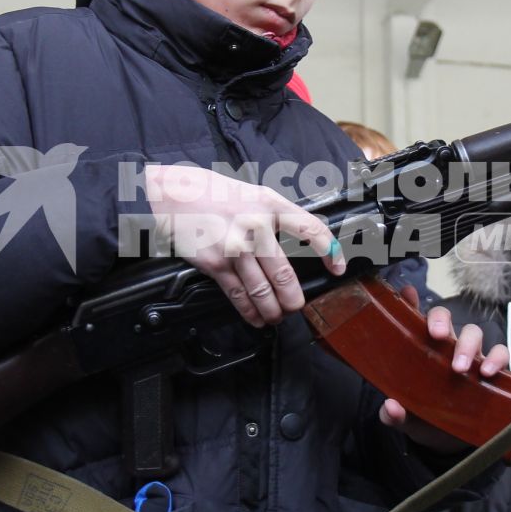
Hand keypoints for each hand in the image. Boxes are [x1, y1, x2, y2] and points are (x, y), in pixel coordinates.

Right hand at [144, 164, 343, 326]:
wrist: (172, 195)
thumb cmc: (213, 193)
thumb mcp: (252, 194)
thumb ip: (275, 216)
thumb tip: (297, 242)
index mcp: (271, 205)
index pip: (311, 229)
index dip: (330, 251)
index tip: (338, 268)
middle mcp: (257, 227)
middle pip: (286, 275)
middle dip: (294, 300)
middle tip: (296, 307)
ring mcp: (236, 248)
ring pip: (264, 292)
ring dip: (274, 311)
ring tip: (277, 318)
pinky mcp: (216, 264)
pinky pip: (239, 295)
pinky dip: (250, 312)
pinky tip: (256, 318)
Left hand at [377, 287, 510, 452]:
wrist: (452, 445)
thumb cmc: (426, 421)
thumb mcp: (408, 420)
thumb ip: (395, 415)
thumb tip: (391, 406)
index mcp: (422, 353)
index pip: (414, 322)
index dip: (410, 304)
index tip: (407, 294)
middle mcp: (446, 349)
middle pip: (445, 319)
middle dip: (441, 321)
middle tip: (437, 336)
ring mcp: (470, 359)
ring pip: (473, 333)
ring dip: (468, 345)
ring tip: (461, 368)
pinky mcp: (492, 374)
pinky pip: (501, 355)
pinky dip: (498, 359)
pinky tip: (489, 373)